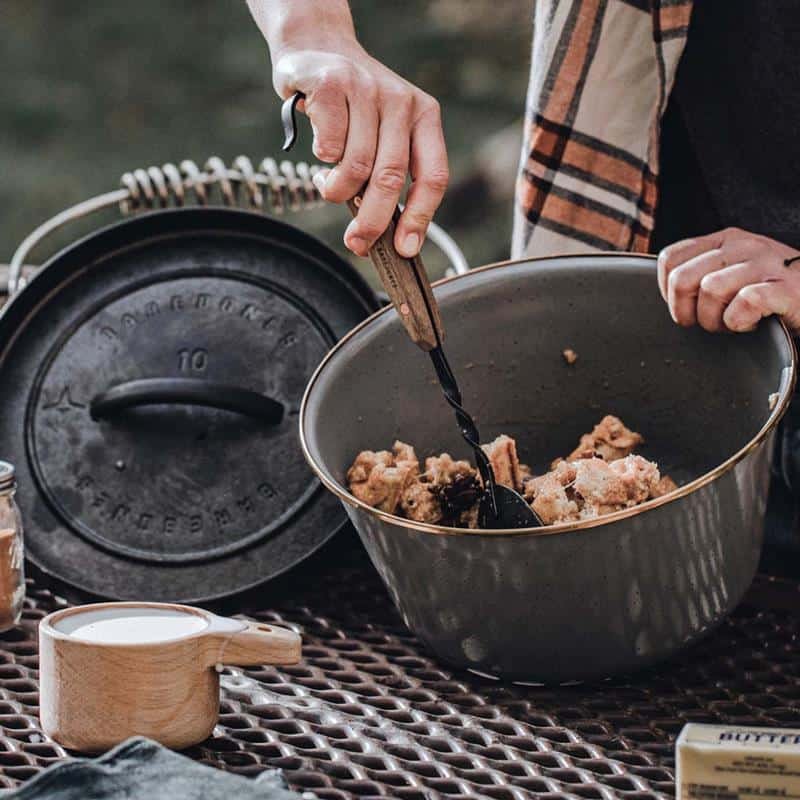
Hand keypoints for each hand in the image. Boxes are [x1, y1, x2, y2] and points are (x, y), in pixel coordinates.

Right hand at [272, 46, 447, 258]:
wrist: (318, 48)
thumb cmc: (353, 108)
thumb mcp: (385, 133)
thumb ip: (389, 173)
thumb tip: (385, 236)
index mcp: (425, 116)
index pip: (433, 176)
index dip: (420, 217)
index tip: (405, 249)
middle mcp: (401, 101)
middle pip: (391, 178)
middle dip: (372, 221)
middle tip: (357, 243)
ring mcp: (368, 89)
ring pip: (357, 166)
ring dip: (338, 190)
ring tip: (329, 187)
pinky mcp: (333, 84)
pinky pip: (329, 147)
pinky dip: (321, 160)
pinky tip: (320, 154)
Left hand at [657, 228, 799, 333]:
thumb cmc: (773, 295)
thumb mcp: (733, 275)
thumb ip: (701, 275)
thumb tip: (669, 294)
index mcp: (725, 240)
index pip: (670, 259)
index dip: (668, 292)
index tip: (687, 308)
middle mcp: (744, 245)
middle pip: (682, 279)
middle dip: (687, 312)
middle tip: (709, 323)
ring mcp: (766, 263)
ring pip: (710, 290)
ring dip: (714, 320)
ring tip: (733, 324)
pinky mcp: (786, 287)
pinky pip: (745, 303)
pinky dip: (740, 322)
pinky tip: (752, 324)